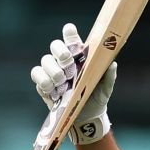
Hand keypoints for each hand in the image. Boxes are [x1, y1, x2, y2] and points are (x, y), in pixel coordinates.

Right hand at [28, 22, 114, 143]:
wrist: (86, 118)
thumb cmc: (96, 97)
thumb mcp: (105, 88)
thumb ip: (109, 76)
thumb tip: (112, 64)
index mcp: (79, 56)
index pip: (72, 39)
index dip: (69, 33)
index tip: (70, 30)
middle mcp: (64, 61)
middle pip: (55, 45)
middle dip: (60, 52)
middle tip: (68, 64)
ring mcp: (52, 72)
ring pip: (45, 60)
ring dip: (53, 70)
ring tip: (62, 82)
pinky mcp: (44, 85)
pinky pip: (37, 75)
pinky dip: (44, 81)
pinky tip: (53, 91)